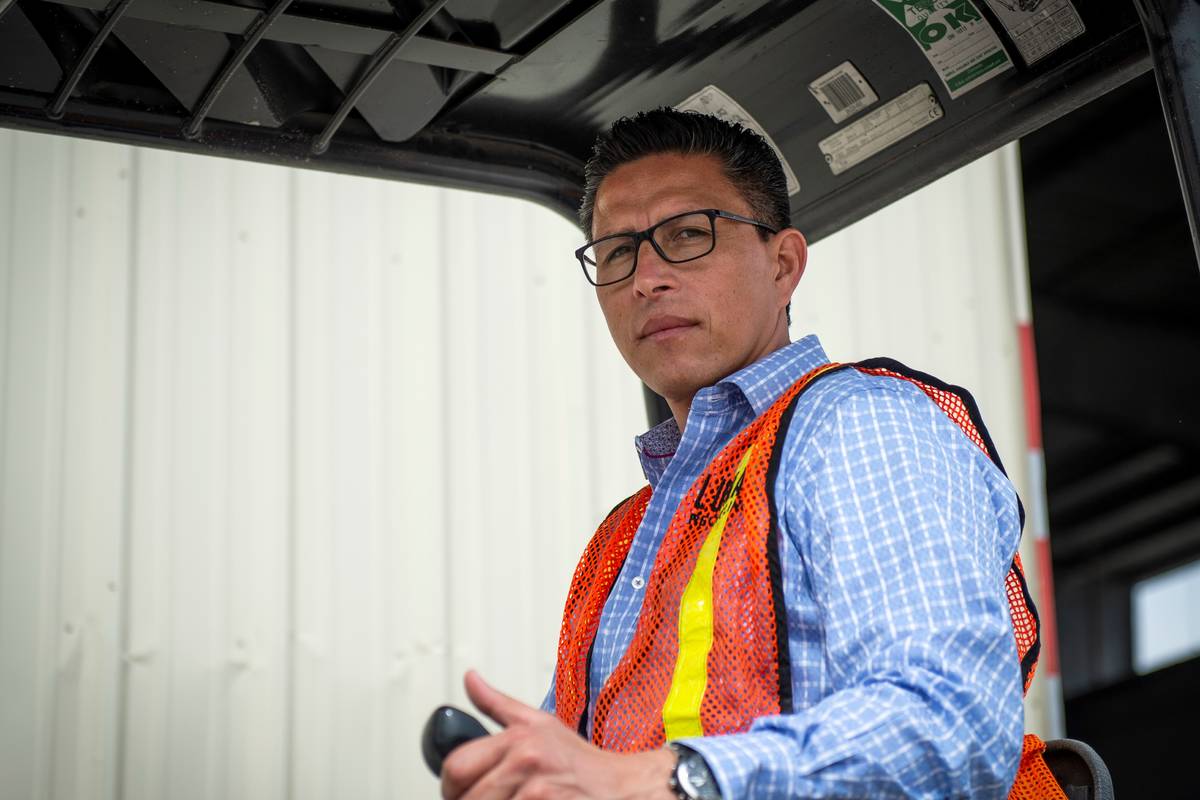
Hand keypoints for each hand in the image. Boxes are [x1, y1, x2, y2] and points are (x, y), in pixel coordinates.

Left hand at [441, 670, 676, 799]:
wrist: (624, 789)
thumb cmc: (582, 762)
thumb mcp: (540, 723)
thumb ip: (497, 704)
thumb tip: (470, 680)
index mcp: (518, 739)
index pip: (457, 766)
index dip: (451, 785)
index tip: (458, 791)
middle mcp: (524, 762)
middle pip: (465, 796)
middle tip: (483, 799)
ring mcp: (534, 793)